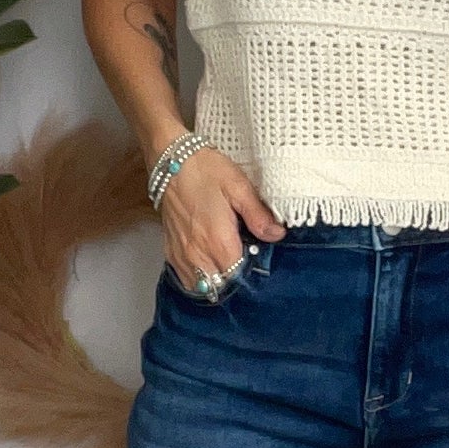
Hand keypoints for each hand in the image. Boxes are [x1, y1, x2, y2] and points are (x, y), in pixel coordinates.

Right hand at [158, 147, 283, 293]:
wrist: (171, 160)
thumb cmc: (205, 170)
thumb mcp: (239, 187)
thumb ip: (258, 215)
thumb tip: (277, 235)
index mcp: (218, 242)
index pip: (240, 276)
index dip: (252, 272)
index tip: (258, 259)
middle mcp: (198, 254)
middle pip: (223, 285)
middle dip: (236, 278)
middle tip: (245, 259)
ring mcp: (182, 255)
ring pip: (203, 287)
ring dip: (217, 280)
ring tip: (227, 262)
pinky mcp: (171, 252)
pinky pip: (187, 279)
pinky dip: (199, 278)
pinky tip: (209, 263)